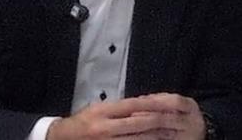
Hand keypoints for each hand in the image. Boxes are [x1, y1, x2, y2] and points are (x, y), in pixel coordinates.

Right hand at [46, 94, 199, 138]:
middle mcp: (105, 128)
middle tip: (177, 121)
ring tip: (172, 134)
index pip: (132, 106)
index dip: (151, 105)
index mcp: (102, 112)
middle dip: (160, 123)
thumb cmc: (83, 123)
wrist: (64, 138)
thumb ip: (118, 109)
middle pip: (140, 124)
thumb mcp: (97, 110)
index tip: (167, 105)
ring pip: (140, 139)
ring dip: (158, 137)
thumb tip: (143, 106)